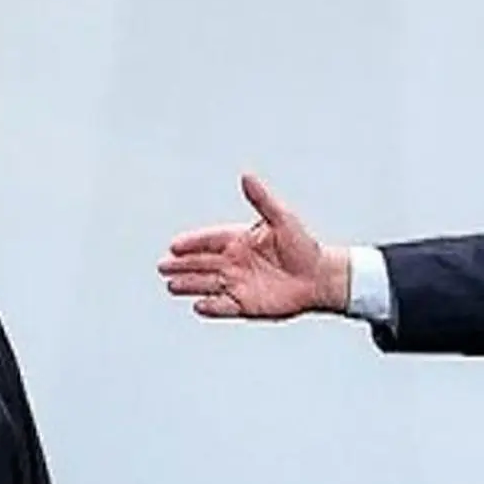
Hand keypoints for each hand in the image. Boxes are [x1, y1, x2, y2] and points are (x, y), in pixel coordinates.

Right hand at [157, 173, 349, 318]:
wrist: (321, 278)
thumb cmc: (303, 246)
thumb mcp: (282, 219)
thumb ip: (262, 200)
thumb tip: (246, 175)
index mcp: (238, 241)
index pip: (208, 241)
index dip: (192, 243)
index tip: (175, 246)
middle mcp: (233, 263)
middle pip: (200, 264)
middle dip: (181, 265)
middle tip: (162, 266)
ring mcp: (237, 284)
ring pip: (206, 284)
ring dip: (188, 285)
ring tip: (171, 285)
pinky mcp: (245, 305)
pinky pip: (223, 307)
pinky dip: (210, 307)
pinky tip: (198, 305)